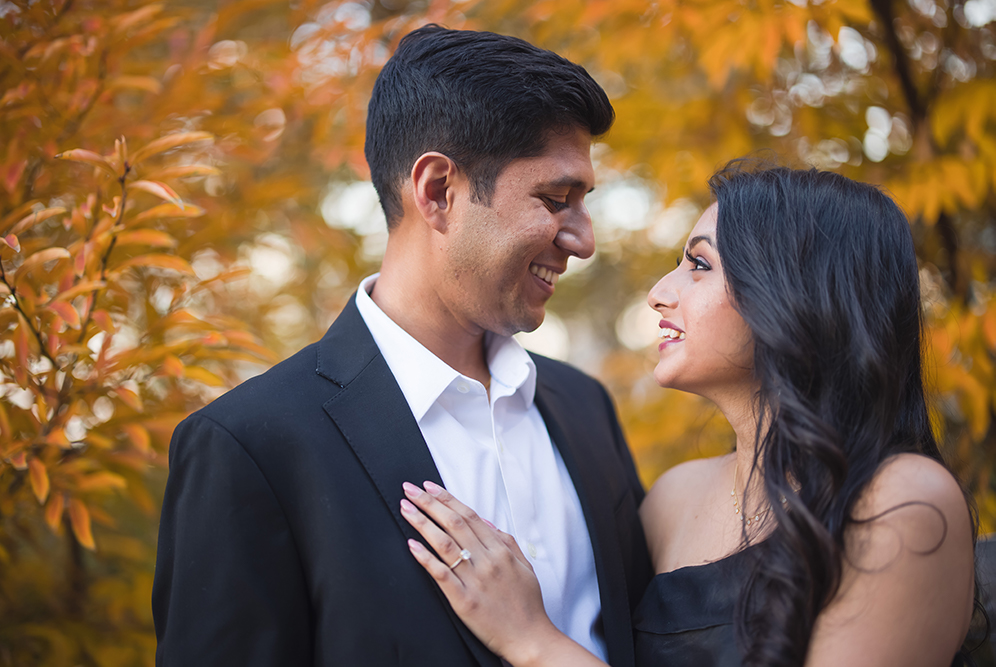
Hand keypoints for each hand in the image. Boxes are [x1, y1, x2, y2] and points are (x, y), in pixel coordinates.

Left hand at [400, 481, 560, 664]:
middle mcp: (487, 561)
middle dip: (429, 503)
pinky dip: (425, 558)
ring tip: (406, 509)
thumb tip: (487, 522)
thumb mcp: (525, 566)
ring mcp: (475, 580)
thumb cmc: (528, 605)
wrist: (530, 638)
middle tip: (410, 490)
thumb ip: (507, 542)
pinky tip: (411, 545)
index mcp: (501, 551)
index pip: (469, 516)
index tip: (429, 487)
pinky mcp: (464, 600)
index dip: (447, 499)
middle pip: (454, 523)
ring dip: (422, 523)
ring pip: (445, 543)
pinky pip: (441, 574)